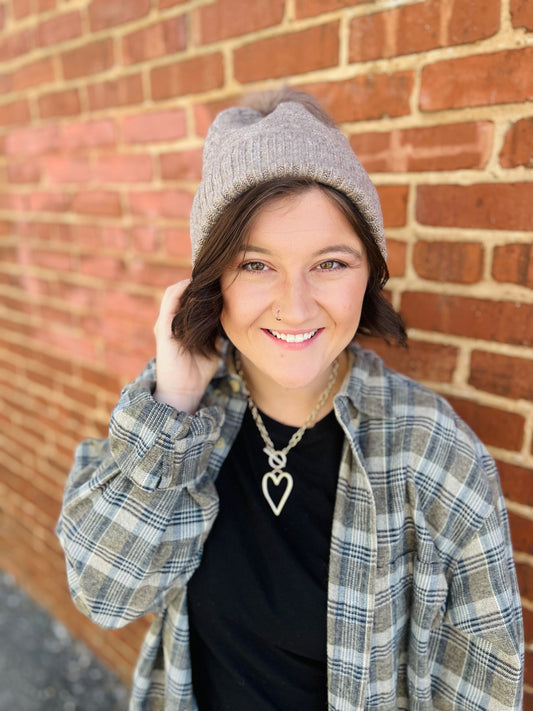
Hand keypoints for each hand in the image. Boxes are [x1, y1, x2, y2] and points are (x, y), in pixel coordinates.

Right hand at [153, 280, 219, 412]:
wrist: (184, 391)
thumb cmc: (197, 372)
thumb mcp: (213, 347)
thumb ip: (217, 333)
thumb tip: (230, 320)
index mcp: (179, 326)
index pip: (187, 299)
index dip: (201, 289)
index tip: (218, 282)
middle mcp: (170, 322)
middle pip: (179, 292)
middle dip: (196, 283)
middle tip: (215, 276)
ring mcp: (165, 324)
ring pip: (173, 293)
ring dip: (188, 284)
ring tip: (205, 279)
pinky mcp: (164, 328)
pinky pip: (170, 302)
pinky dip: (181, 291)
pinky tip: (194, 287)